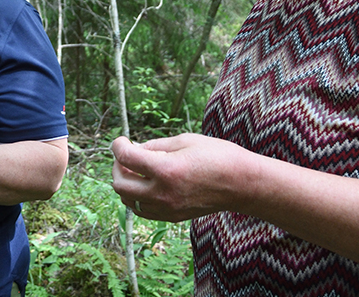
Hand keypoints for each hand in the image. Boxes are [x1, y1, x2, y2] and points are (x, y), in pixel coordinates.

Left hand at [111, 133, 251, 221]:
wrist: (241, 184)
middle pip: (120, 184)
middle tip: (124, 156)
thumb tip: (135, 149)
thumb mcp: (185, 140)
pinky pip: (143, 210)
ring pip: (129, 201)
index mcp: (166, 170)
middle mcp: (163, 193)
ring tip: (135, 170)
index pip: (126, 158)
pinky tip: (145, 184)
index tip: (120, 141)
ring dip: (125, 183)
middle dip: (117, 167)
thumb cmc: (218, 156)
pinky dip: (137, 197)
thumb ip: (155, 145)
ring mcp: (167, 208)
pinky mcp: (172, 217)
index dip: (118, 146)